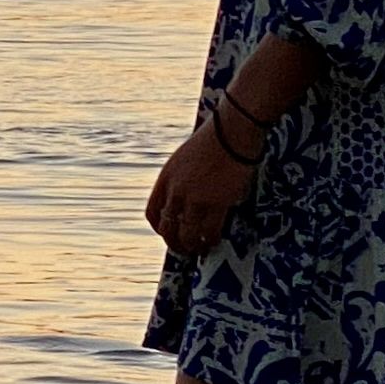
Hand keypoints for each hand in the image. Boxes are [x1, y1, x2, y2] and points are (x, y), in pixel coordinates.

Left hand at [146, 116, 256, 257]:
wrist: (231, 133)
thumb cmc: (214, 140)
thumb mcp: (185, 159)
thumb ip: (181, 179)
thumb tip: (188, 198)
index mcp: (165, 179)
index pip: (153, 212)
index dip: (159, 227)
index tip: (167, 232)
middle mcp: (175, 191)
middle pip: (166, 228)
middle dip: (174, 242)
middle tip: (183, 248)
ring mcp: (194, 199)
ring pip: (186, 235)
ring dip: (192, 246)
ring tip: (200, 250)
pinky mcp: (215, 203)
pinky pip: (209, 231)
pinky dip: (210, 240)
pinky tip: (214, 242)